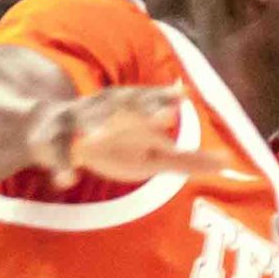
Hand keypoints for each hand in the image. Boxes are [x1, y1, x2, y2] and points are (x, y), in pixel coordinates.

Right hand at [31, 88, 218, 186]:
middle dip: (140, 109)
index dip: (163, 99)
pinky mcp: (51, 145)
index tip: (182, 96)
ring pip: (84, 124)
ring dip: (90, 128)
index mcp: (129, 110)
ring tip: (95, 136)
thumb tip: (228, 163)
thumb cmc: (113, 144)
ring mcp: (76, 125)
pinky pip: (57, 155)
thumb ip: (187, 160)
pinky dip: (62, 167)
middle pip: (121, 107)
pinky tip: (67, 181)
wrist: (50, 135)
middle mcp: (104, 110)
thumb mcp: (151, 155)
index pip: (149, 100)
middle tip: (162, 115)